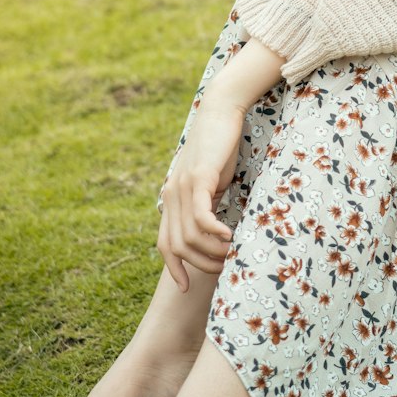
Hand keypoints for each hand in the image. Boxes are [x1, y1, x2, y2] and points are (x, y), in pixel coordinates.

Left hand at [157, 97, 244, 292]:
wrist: (221, 109)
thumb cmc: (220, 145)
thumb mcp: (210, 180)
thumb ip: (206, 203)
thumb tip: (215, 231)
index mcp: (172, 198)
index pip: (164, 243)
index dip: (174, 268)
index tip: (188, 287)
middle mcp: (171, 194)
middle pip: (176, 246)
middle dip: (200, 265)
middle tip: (224, 268)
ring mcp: (182, 186)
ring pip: (189, 236)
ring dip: (211, 252)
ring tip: (231, 253)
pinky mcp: (198, 178)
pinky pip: (200, 217)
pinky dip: (214, 233)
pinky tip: (230, 236)